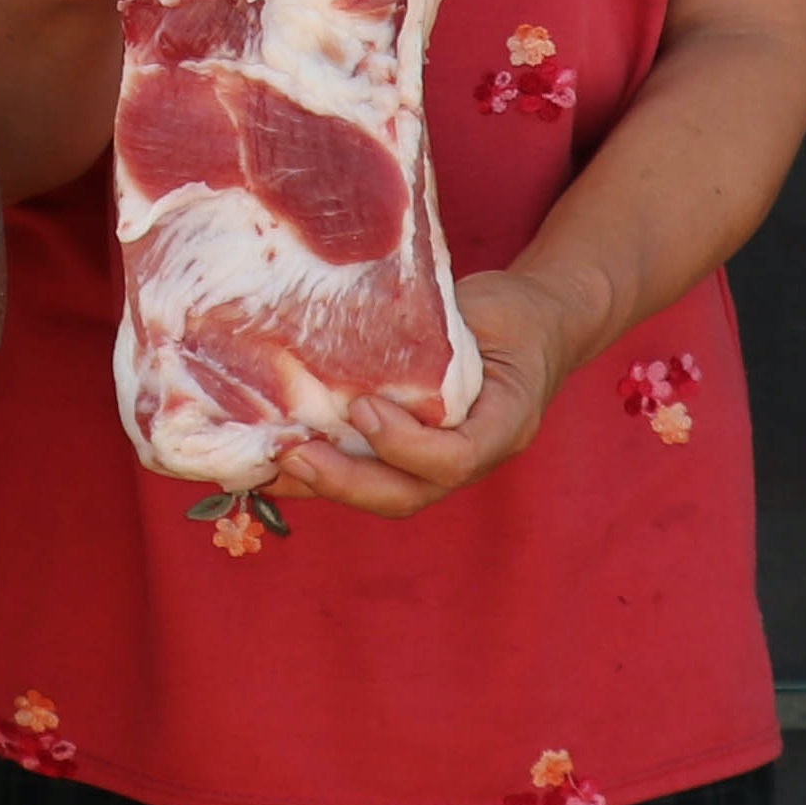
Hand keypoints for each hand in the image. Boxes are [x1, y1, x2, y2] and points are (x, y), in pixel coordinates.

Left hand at [266, 268, 573, 516]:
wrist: (535, 329)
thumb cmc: (510, 315)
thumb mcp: (486, 310)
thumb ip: (436, 327)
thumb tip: (358, 319)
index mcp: (506, 423)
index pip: (457, 458)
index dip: (405, 443)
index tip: (363, 408)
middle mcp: (475, 456)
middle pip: (410, 493)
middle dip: (348, 481)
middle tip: (295, 453)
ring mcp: (442, 463)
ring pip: (385, 494)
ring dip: (325, 485)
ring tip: (270, 466)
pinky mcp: (413, 455)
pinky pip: (371, 474)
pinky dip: (324, 472)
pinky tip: (275, 461)